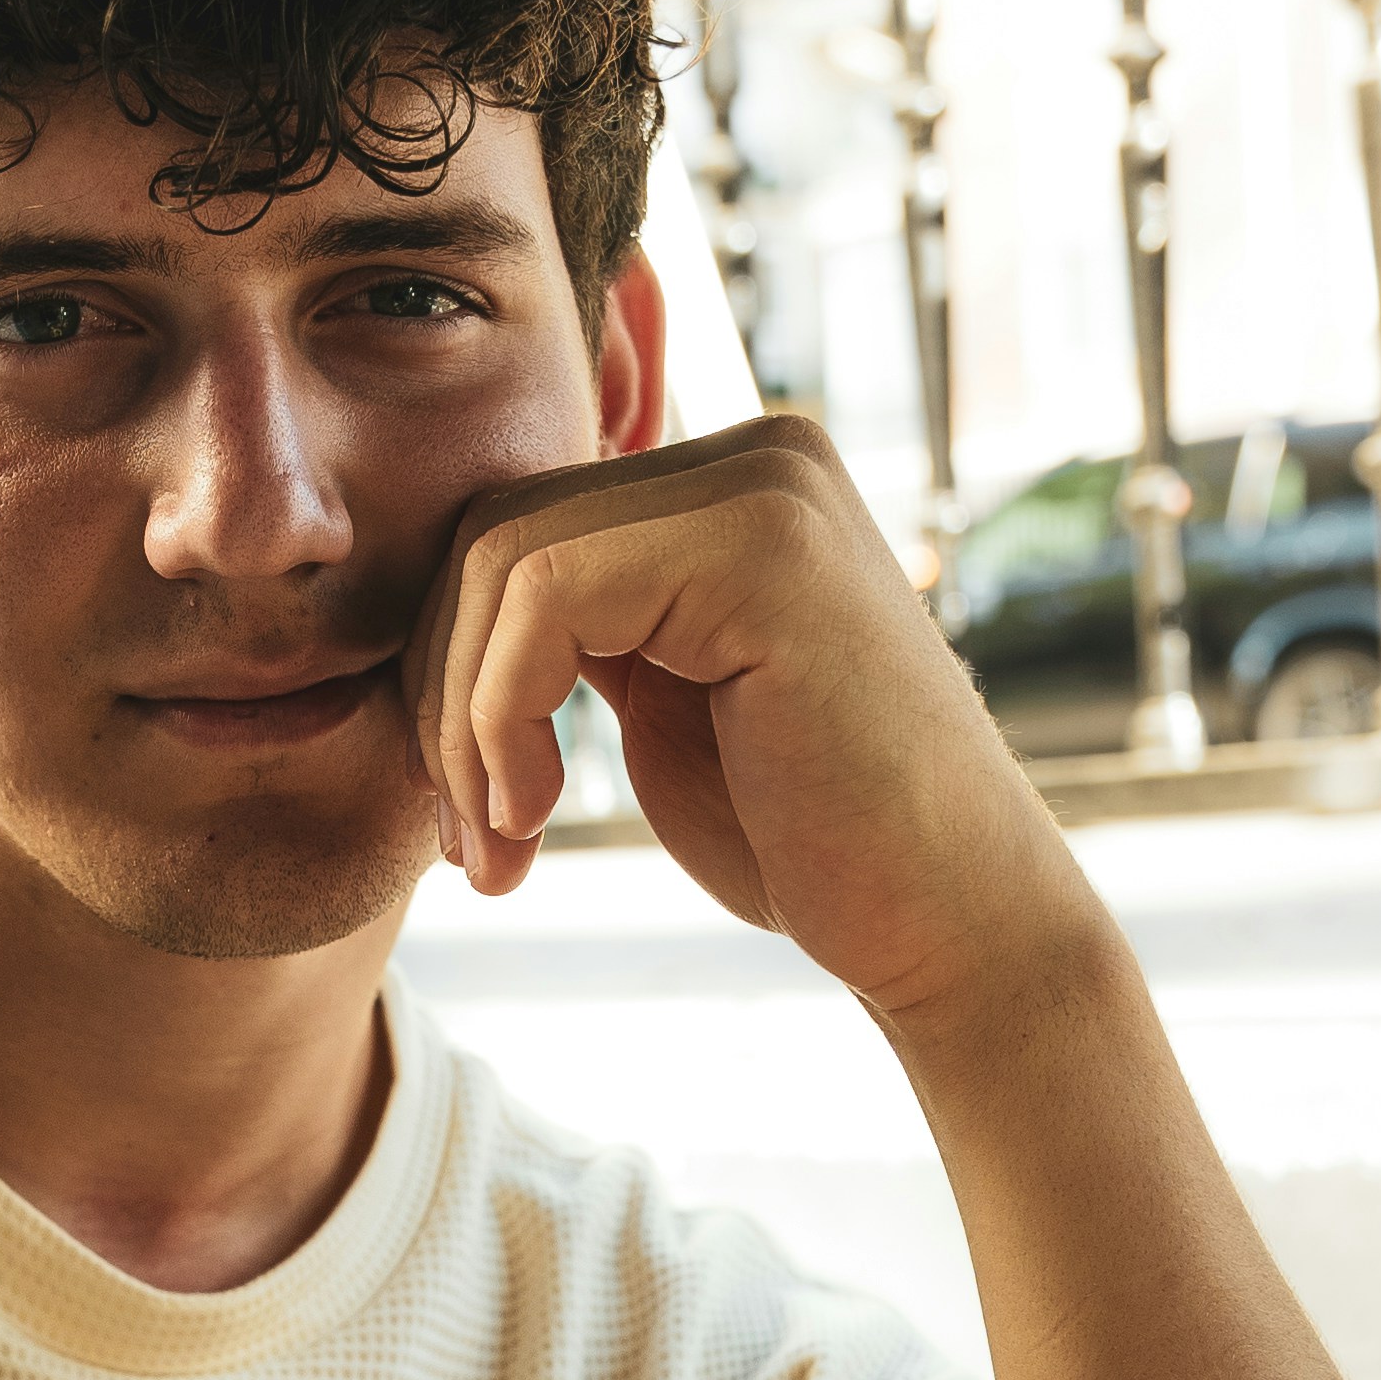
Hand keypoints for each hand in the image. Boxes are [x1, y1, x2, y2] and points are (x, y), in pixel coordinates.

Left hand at [406, 410, 1098, 1040]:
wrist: (952, 926)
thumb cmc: (809, 840)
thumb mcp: (665, 702)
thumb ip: (583, 625)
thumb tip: (428, 606)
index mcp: (733, 481)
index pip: (517, 525)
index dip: (452, 668)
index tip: (471, 811)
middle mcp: (759, 453)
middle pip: (496, 529)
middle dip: (443, 696)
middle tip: (470, 843)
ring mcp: (768, 486)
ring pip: (506, 560)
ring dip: (463, 724)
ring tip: (499, 844)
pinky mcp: (761, 545)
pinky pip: (546, 595)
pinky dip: (500, 716)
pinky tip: (536, 818)